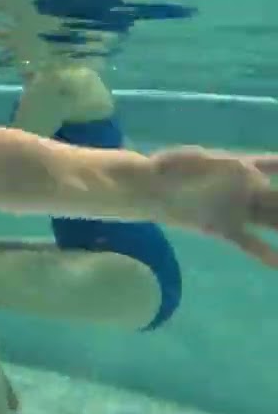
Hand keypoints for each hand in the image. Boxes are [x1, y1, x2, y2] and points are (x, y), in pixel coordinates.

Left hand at [152, 147, 277, 265]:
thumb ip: (212, 163)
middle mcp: (247, 189)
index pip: (275, 166)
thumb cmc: (169, 167)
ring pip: (273, 220)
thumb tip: (241, 168)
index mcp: (243, 166)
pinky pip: (251, 243)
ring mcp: (238, 210)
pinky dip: (268, 254)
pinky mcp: (225, 230)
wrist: (148, 189)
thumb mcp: (187, 159)